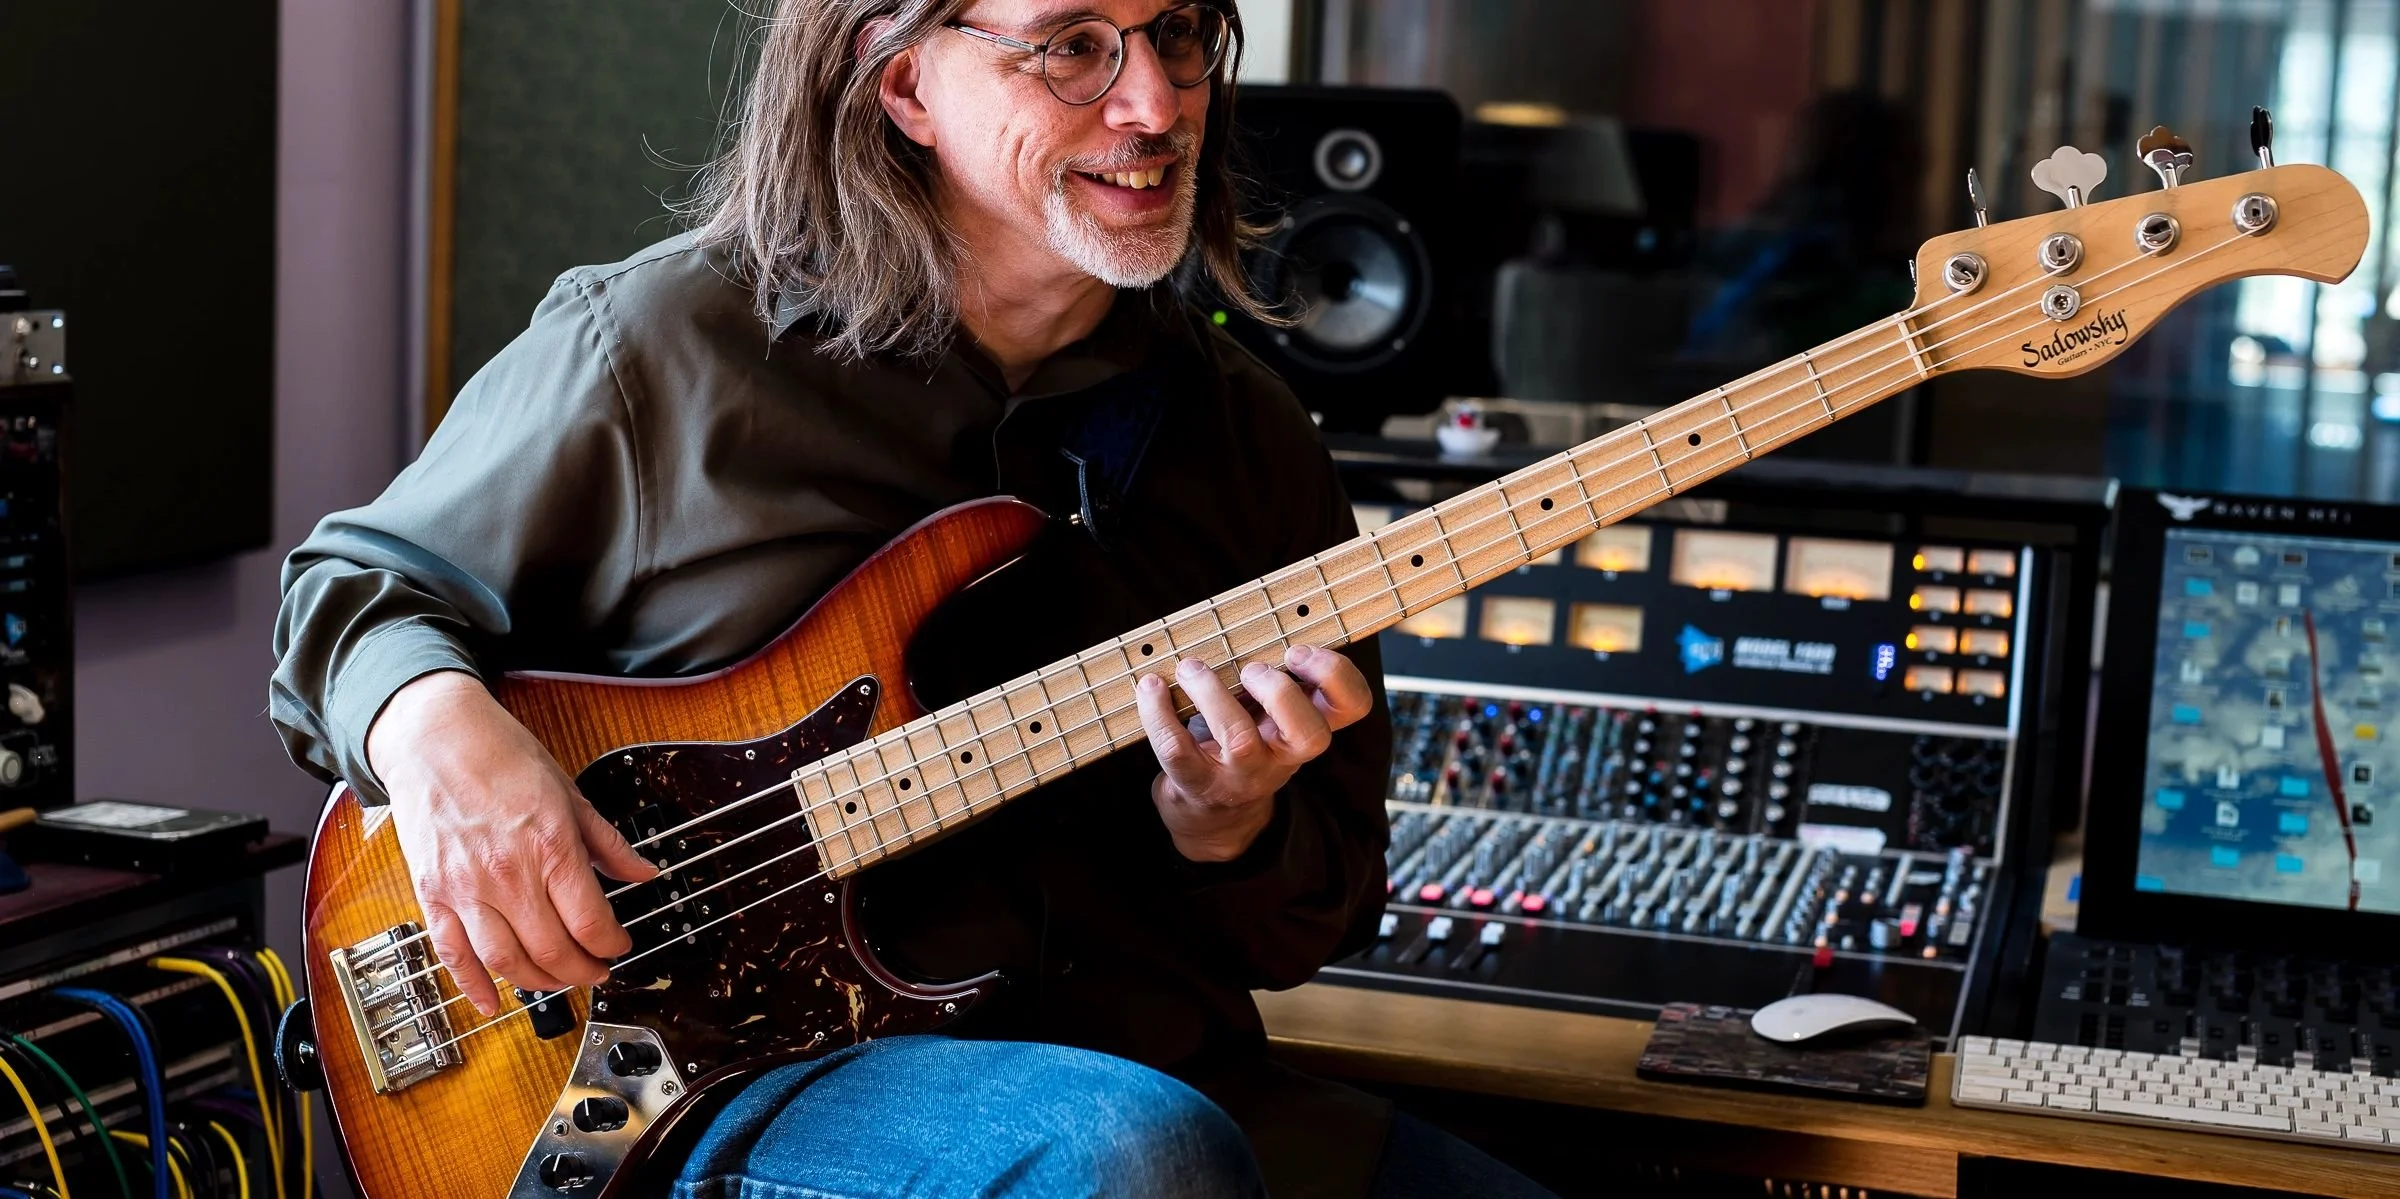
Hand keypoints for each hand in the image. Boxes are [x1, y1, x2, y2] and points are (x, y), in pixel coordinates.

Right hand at [368, 671, 659, 1015]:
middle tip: (596, 971)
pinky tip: (491, 1001)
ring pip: (506, 960)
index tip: (619, 945)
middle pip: (553, 950)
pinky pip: (451, 953)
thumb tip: (643, 874)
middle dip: (583, 971)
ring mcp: (465, 888)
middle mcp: (507, 874)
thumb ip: (608, 843)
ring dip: (538, 983)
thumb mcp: (569, 793)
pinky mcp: (432, 893)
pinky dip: (471, 984)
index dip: (612, 944)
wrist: (435, 738)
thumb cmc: (501, 757)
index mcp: (550, 847)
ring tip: (558, 981)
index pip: (590, 921)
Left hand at [1135, 644, 1374, 862]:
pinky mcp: (1197, 783)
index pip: (1352, 706)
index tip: (1297, 649)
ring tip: (1191, 668)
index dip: (1335, 674)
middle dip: (1281, 692)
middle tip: (1252, 668)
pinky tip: (1151, 687)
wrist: (1210, 812)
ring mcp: (1242, 775)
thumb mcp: (1270, 713)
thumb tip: (1252, 617)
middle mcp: (1283, 756)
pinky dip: (1158, 712)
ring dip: (1213, 693)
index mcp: (1306, 727)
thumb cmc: (1242, 741)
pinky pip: (1177, 750)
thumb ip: (1274, 676)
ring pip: (1241, 740)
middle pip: (1311, 736)